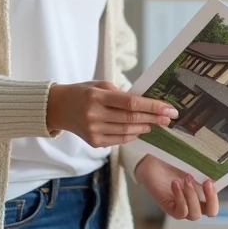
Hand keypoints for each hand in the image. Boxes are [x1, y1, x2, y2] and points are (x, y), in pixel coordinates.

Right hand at [46, 81, 177, 147]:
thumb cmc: (83, 92)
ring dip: (145, 128)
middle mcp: (94, 115)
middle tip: (169, 118)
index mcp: (97, 97)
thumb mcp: (100, 85)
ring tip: (156, 123)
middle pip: (131, 119)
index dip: (153, 107)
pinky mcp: (94, 142)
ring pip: (127, 132)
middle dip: (154, 118)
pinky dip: (132, 136)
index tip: (169, 109)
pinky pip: (119, 140)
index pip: (131, 103)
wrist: (58, 108)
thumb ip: (122, 94)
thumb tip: (147, 104)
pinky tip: (140, 130)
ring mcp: (93, 131)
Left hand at [135, 155, 219, 219]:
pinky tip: (175, 183)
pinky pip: (180, 213)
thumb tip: (217, 171)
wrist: (152, 161)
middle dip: (210, 198)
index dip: (215, 196)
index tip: (210, 181)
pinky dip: (180, 198)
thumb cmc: (173, 162)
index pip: (215, 202)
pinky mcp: (169, 207)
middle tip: (206, 182)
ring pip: (194, 214)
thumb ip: (204, 170)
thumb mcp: (192, 165)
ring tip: (185, 179)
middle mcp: (195, 203)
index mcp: (203, 194)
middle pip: (210, 212)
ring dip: (192, 196)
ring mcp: (182, 207)